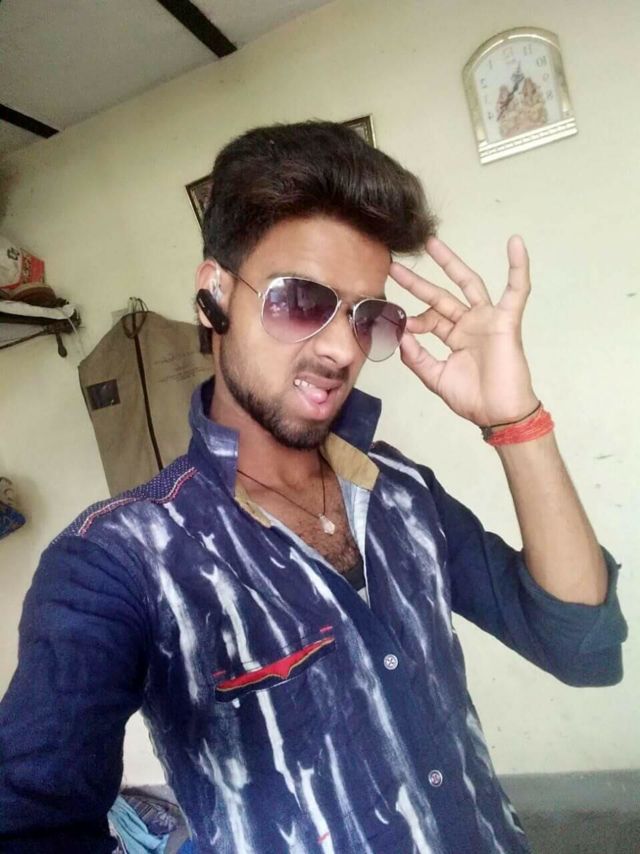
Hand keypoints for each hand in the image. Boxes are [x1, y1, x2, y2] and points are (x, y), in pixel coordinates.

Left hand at [390, 235, 538, 427]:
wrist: (499, 414)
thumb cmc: (473, 399)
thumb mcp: (436, 378)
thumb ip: (417, 358)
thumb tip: (400, 337)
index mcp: (454, 337)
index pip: (429, 319)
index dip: (413, 320)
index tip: (397, 323)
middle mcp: (469, 324)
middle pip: (441, 295)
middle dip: (418, 282)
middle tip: (394, 266)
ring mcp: (487, 320)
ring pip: (469, 284)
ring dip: (451, 263)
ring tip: (432, 243)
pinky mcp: (506, 320)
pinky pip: (517, 290)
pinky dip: (518, 267)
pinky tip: (515, 243)